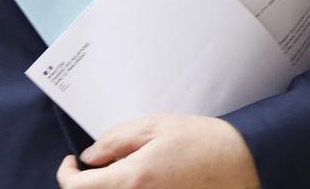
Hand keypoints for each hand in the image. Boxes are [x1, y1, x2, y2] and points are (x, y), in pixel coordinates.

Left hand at [56, 115, 259, 188]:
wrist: (243, 169)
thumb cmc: (202, 144)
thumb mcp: (155, 126)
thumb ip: (115, 140)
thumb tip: (89, 156)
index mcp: (132, 180)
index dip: (66, 175)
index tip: (70, 163)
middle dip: (86, 184)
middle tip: (93, 166)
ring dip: (107, 188)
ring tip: (117, 170)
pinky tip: (136, 180)